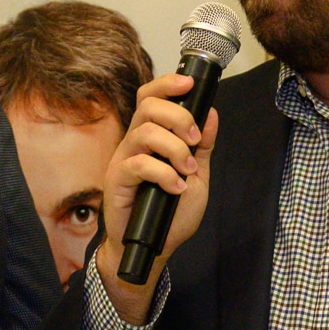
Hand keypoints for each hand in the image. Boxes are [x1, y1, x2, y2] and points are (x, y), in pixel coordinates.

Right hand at [95, 72, 218, 323]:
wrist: (153, 246)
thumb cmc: (170, 213)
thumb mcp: (197, 176)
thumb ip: (202, 147)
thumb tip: (210, 114)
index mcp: (152, 137)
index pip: (152, 98)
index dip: (167, 84)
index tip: (190, 83)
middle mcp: (135, 142)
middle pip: (148, 106)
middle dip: (177, 115)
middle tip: (194, 139)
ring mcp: (124, 160)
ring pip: (144, 132)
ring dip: (174, 147)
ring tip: (187, 169)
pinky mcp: (118, 181)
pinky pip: (138, 164)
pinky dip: (163, 173)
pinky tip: (176, 188)